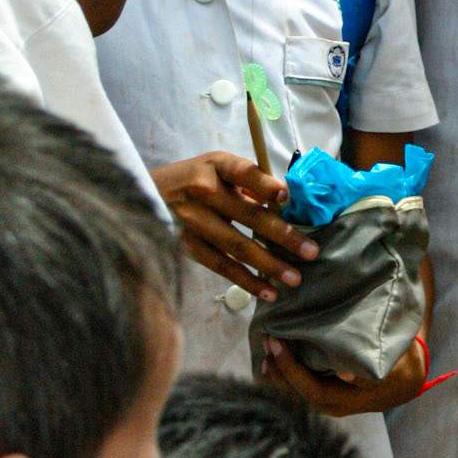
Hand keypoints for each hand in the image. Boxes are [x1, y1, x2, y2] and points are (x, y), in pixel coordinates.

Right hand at [152, 153, 316, 301]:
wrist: (146, 193)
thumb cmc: (194, 178)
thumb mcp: (217, 167)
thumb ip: (249, 181)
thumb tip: (287, 200)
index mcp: (216, 165)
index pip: (243, 172)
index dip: (264, 184)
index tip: (286, 196)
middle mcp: (204, 191)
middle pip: (249, 215)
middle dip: (283, 236)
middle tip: (311, 251)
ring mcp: (194, 220)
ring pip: (237, 246)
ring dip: (269, 265)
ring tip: (294, 278)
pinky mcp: (187, 245)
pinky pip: (221, 266)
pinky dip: (246, 281)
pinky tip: (267, 292)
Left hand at [261, 332, 428, 414]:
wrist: (404, 384)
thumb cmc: (400, 368)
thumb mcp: (396, 366)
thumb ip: (374, 369)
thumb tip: (346, 372)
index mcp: (350, 400)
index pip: (313, 390)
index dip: (293, 370)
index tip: (281, 346)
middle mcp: (335, 405)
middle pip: (299, 393)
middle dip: (281, 368)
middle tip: (270, 339)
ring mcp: (327, 402)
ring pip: (294, 393)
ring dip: (277, 372)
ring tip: (266, 347)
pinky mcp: (322, 394)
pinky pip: (296, 388)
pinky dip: (282, 374)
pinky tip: (270, 359)